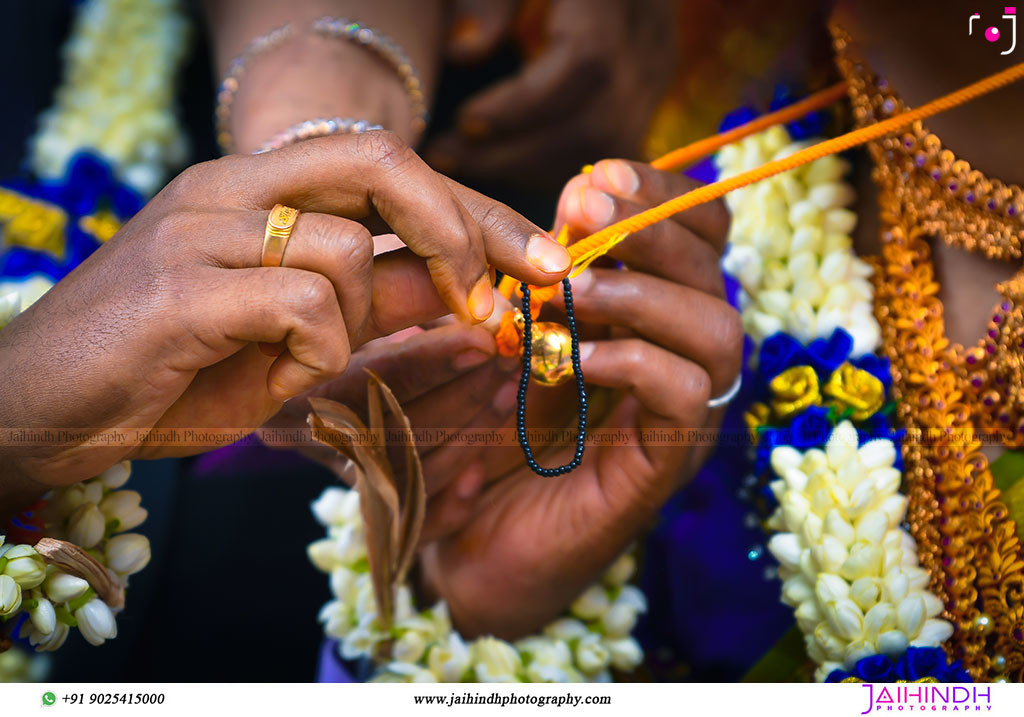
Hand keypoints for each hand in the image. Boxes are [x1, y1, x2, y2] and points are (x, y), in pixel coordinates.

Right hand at [0, 132, 571, 498]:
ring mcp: (201, 229)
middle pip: (383, 162)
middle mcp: (231, 187)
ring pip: (345, 250)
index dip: (478, 211)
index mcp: (258, 186)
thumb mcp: (296, 334)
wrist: (42, 409)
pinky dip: (310, 355)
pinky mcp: (181, 288)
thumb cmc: (172, 370)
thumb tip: (468, 289)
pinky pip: (301, 304)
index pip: (393, 166)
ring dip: (356, 325)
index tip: (541, 260)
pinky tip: (269, 378)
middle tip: (492, 303)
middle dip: (462, 231)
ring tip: (301, 364)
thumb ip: (378, 299)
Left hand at [416, 160, 741, 637]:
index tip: (597, 176)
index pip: (697, 235)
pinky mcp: (665, 462)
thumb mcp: (499, 334)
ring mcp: (678, 412)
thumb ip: (533, 277)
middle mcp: (677, 357)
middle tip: (584, 211)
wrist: (466, 542)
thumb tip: (561, 211)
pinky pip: (685, 393)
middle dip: (652, 227)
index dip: (662, 194)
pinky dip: (633, 360)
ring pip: (718, 329)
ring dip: (644, 294)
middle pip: (715, 270)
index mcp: (647, 316)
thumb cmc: (477, 431)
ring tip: (573, 292)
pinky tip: (574, 357)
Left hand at [426, 0, 679, 187]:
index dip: (523, 105)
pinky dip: (554, 166)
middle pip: (597, 123)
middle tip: (449, 158)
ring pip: (607, 149)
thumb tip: (461, 52)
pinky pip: (609, 152)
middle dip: (518, 155)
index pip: (584, 63)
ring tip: (469, 162)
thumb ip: (489, 2)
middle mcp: (649, 40)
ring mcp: (655, 72)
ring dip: (533, 169)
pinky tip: (507, 163)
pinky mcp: (648, 95)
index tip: (464, 122)